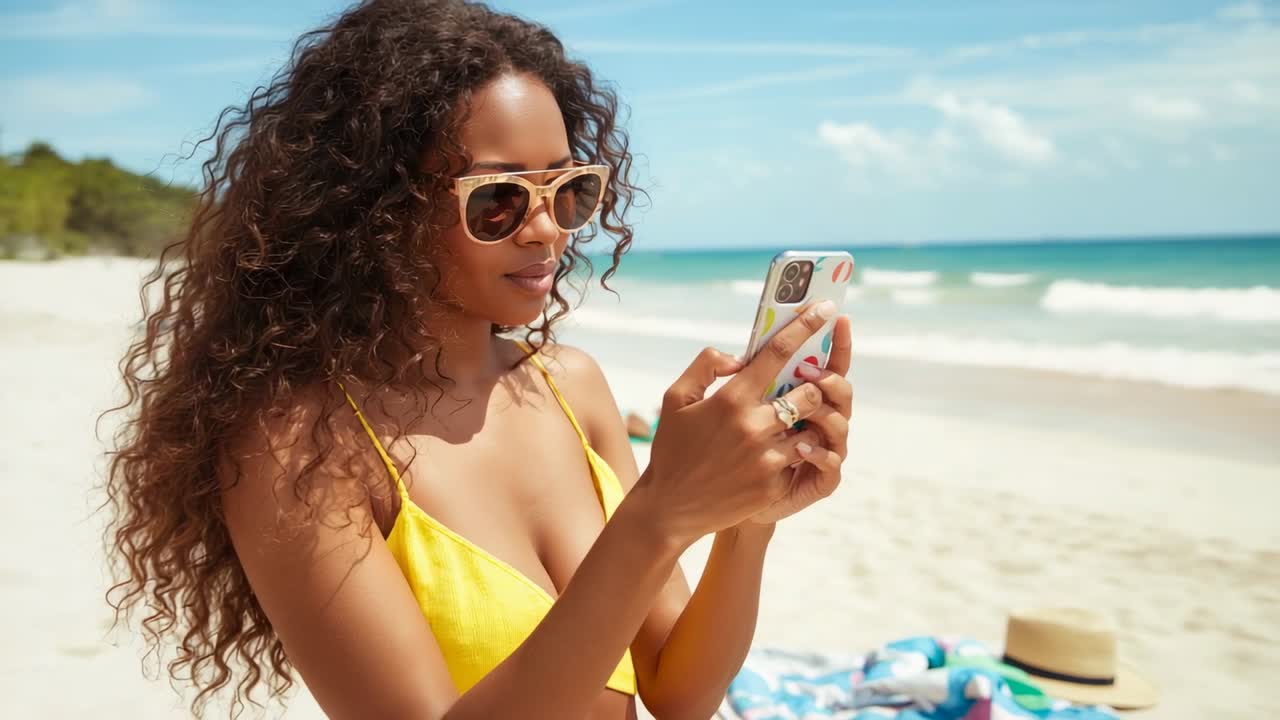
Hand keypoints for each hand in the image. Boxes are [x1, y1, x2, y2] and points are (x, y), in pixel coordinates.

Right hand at [635, 301, 838, 547]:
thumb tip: (738, 357)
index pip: (778, 353)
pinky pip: (798, 460)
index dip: (805, 326)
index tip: (825, 309)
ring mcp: (767, 458)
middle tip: (801, 390)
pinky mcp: (774, 485)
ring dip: (803, 424)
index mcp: (731, 399)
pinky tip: (766, 460)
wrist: (669, 509)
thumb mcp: (675, 399)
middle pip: (810, 393)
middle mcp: (754, 426)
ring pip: (810, 429)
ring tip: (784, 428)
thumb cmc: (672, 450)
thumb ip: (705, 366)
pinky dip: (790, 455)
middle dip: (811, 388)